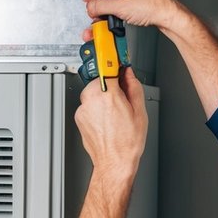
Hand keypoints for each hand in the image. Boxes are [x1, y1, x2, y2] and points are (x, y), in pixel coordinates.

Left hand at [75, 67, 147, 181]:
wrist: (114, 162)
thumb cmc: (127, 143)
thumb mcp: (139, 111)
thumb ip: (133, 87)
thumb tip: (129, 74)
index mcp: (108, 94)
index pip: (108, 67)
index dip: (113, 62)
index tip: (113, 54)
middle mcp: (91, 99)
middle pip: (100, 81)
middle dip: (110, 86)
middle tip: (122, 100)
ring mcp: (82, 109)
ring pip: (93, 93)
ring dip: (103, 98)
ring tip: (115, 115)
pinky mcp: (78, 117)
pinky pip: (88, 106)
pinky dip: (96, 109)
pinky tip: (107, 121)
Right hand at [81, 0, 188, 39]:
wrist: (170, 16)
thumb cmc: (155, 8)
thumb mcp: (122, 7)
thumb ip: (101, 6)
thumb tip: (90, 6)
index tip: (87, 0)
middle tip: (93, 7)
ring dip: (106, 0)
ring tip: (104, 12)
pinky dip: (114, 1)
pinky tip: (113, 11)